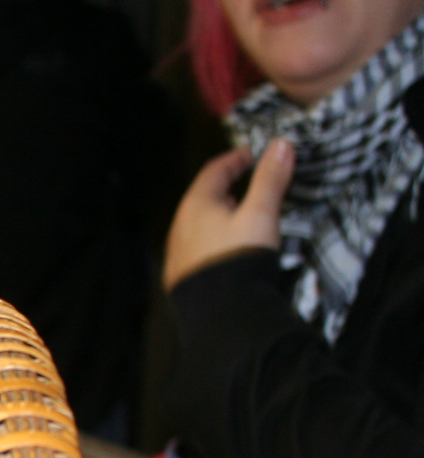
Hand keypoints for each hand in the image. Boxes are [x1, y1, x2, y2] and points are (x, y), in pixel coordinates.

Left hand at [162, 140, 294, 291]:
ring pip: (198, 224)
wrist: (220, 311)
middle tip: (245, 182)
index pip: (214, 171)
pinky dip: (213, 238)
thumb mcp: (260, 212)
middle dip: (225, 187)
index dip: (234, 160)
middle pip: (203, 197)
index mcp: (196, 206)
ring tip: (239, 215)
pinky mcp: (183, 274)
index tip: (248, 156)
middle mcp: (180, 227)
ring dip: (218, 214)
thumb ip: (270, 178)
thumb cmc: (238, 259)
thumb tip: (280, 146)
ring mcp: (179, 252)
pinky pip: (197, 247)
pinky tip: (227, 248)